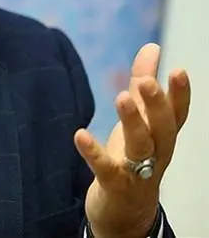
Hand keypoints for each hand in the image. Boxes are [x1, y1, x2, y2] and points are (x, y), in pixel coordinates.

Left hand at [74, 43, 190, 237]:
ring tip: (121, 97)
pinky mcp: (114, 185)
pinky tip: (79, 134)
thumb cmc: (135, 158)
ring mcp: (138, 171)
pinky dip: (94, 152)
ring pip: (140, 146)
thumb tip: (152, 47)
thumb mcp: (140, 119)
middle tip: (147, 81)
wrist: (126, 213)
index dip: (180, 94)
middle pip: (163, 128)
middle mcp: (157, 153)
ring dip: (132, 122)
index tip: (178, 70)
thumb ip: (144, 84)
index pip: (178, 114)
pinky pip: (105, 168)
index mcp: (163, 135)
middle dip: (157, 105)